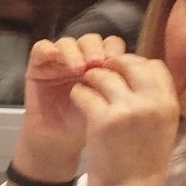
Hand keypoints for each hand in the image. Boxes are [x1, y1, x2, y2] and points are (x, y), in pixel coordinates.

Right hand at [13, 34, 126, 180]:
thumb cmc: (88, 130)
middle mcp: (81, 61)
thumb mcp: (114, 110)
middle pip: (93, 40)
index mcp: (103, 68)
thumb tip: (148, 71)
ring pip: (70, 41)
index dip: (117, 53)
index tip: (121, 69)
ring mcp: (60, 62)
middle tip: (100, 62)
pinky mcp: (38, 65)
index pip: (113, 47)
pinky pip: (43, 48)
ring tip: (81, 67)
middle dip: (98, 49)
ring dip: (76, 51)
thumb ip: (127, 90)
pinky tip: (58, 62)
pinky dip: (50, 50)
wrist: (59, 146)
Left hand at [69, 52, 179, 185]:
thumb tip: (142, 74)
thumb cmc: (143, 164)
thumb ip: (156, 101)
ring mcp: (127, 110)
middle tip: (101, 72)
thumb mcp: (163, 129)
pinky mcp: (103, 119)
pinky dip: (78, 94)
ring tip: (88, 88)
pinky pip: (84, 92)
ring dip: (92, 78)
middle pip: (130, 63)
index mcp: (169, 105)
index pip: (155, 66)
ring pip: (103, 74)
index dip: (136, 65)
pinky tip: (79, 101)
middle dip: (113, 64)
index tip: (124, 75)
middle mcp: (151, 103)